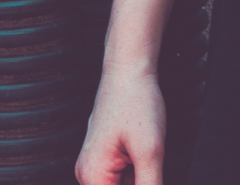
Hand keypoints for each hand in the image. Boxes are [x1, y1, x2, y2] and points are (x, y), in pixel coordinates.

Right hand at [75, 67, 165, 184]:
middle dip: (144, 183)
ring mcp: (95, 166)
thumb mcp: (150, 151)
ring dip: (141, 179)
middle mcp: (88, 175)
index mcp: (93, 178)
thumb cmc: (137, 101)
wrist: (130, 67)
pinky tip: (148, 160)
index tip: (150, 175)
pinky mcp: (105, 157)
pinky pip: (121, 178)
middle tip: (151, 163)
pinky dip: (138, 175)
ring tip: (148, 155)